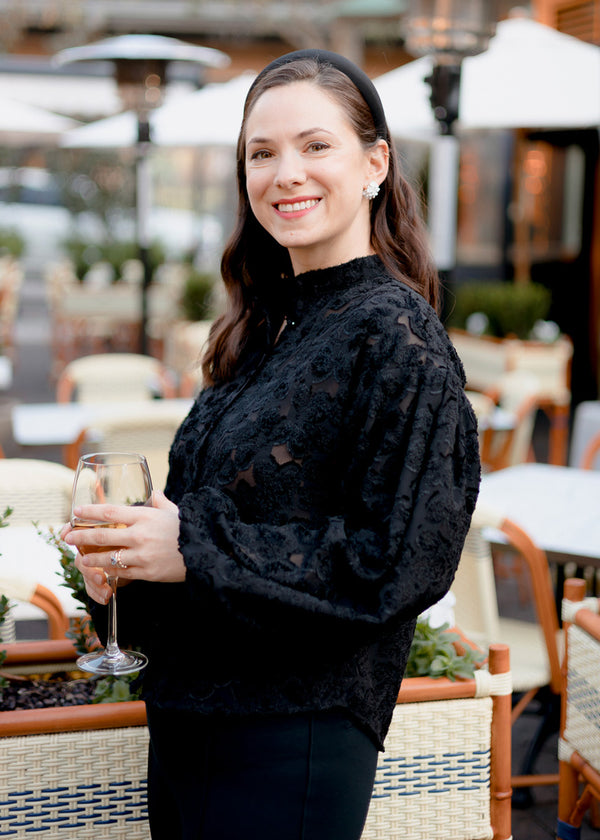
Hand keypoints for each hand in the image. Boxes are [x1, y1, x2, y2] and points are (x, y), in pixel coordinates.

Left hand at [63, 490, 185, 589]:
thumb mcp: (174, 512)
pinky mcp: (146, 572)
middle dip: (81, 537)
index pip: (110, 513)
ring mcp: (142, 555)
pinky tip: (102, 572)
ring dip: (91, 559)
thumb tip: (154, 493)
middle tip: (67, 537)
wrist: (205, 553)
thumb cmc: (189, 529)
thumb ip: (160, 503)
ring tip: (81, 559)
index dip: (90, 512)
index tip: (76, 512)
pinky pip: (122, 573)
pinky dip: (110, 573)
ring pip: (108, 558)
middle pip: (102, 536)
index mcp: (145, 516)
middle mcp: (140, 535)